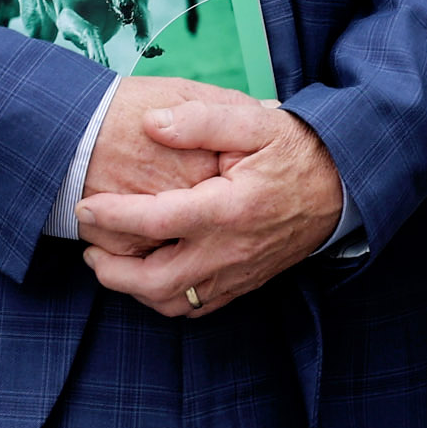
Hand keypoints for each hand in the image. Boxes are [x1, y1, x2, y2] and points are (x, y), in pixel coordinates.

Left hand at [78, 100, 344, 317]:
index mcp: (228, 208)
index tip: (84, 207)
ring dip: (134, 290)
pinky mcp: (246, 283)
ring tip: (111, 264)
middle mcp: (231, 250)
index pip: (155, 222)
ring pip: (173, 303)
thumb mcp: (253, 121)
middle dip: (111, 270)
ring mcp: (238, 272)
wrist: (342, 185)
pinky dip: (165, 300)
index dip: (111, 217)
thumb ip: (201, 120)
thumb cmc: (295, 149)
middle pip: (155, 281)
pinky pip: (197, 307)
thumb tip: (152, 123)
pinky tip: (150, 278)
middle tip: (89, 246)